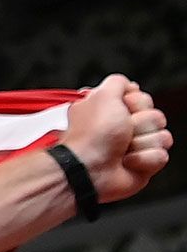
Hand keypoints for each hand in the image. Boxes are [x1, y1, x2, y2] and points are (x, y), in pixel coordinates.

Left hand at [67, 74, 170, 203]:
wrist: (89, 169)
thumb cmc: (93, 135)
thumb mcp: (102, 96)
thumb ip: (117, 82)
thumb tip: (128, 84)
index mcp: (112, 110)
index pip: (143, 99)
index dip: (136, 103)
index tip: (123, 108)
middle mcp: (123, 127)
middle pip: (156, 117)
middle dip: (141, 123)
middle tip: (122, 131)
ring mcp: (135, 146)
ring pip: (162, 136)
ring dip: (142, 142)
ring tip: (122, 149)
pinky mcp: (143, 164)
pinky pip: (160, 156)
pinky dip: (144, 159)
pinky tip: (127, 161)